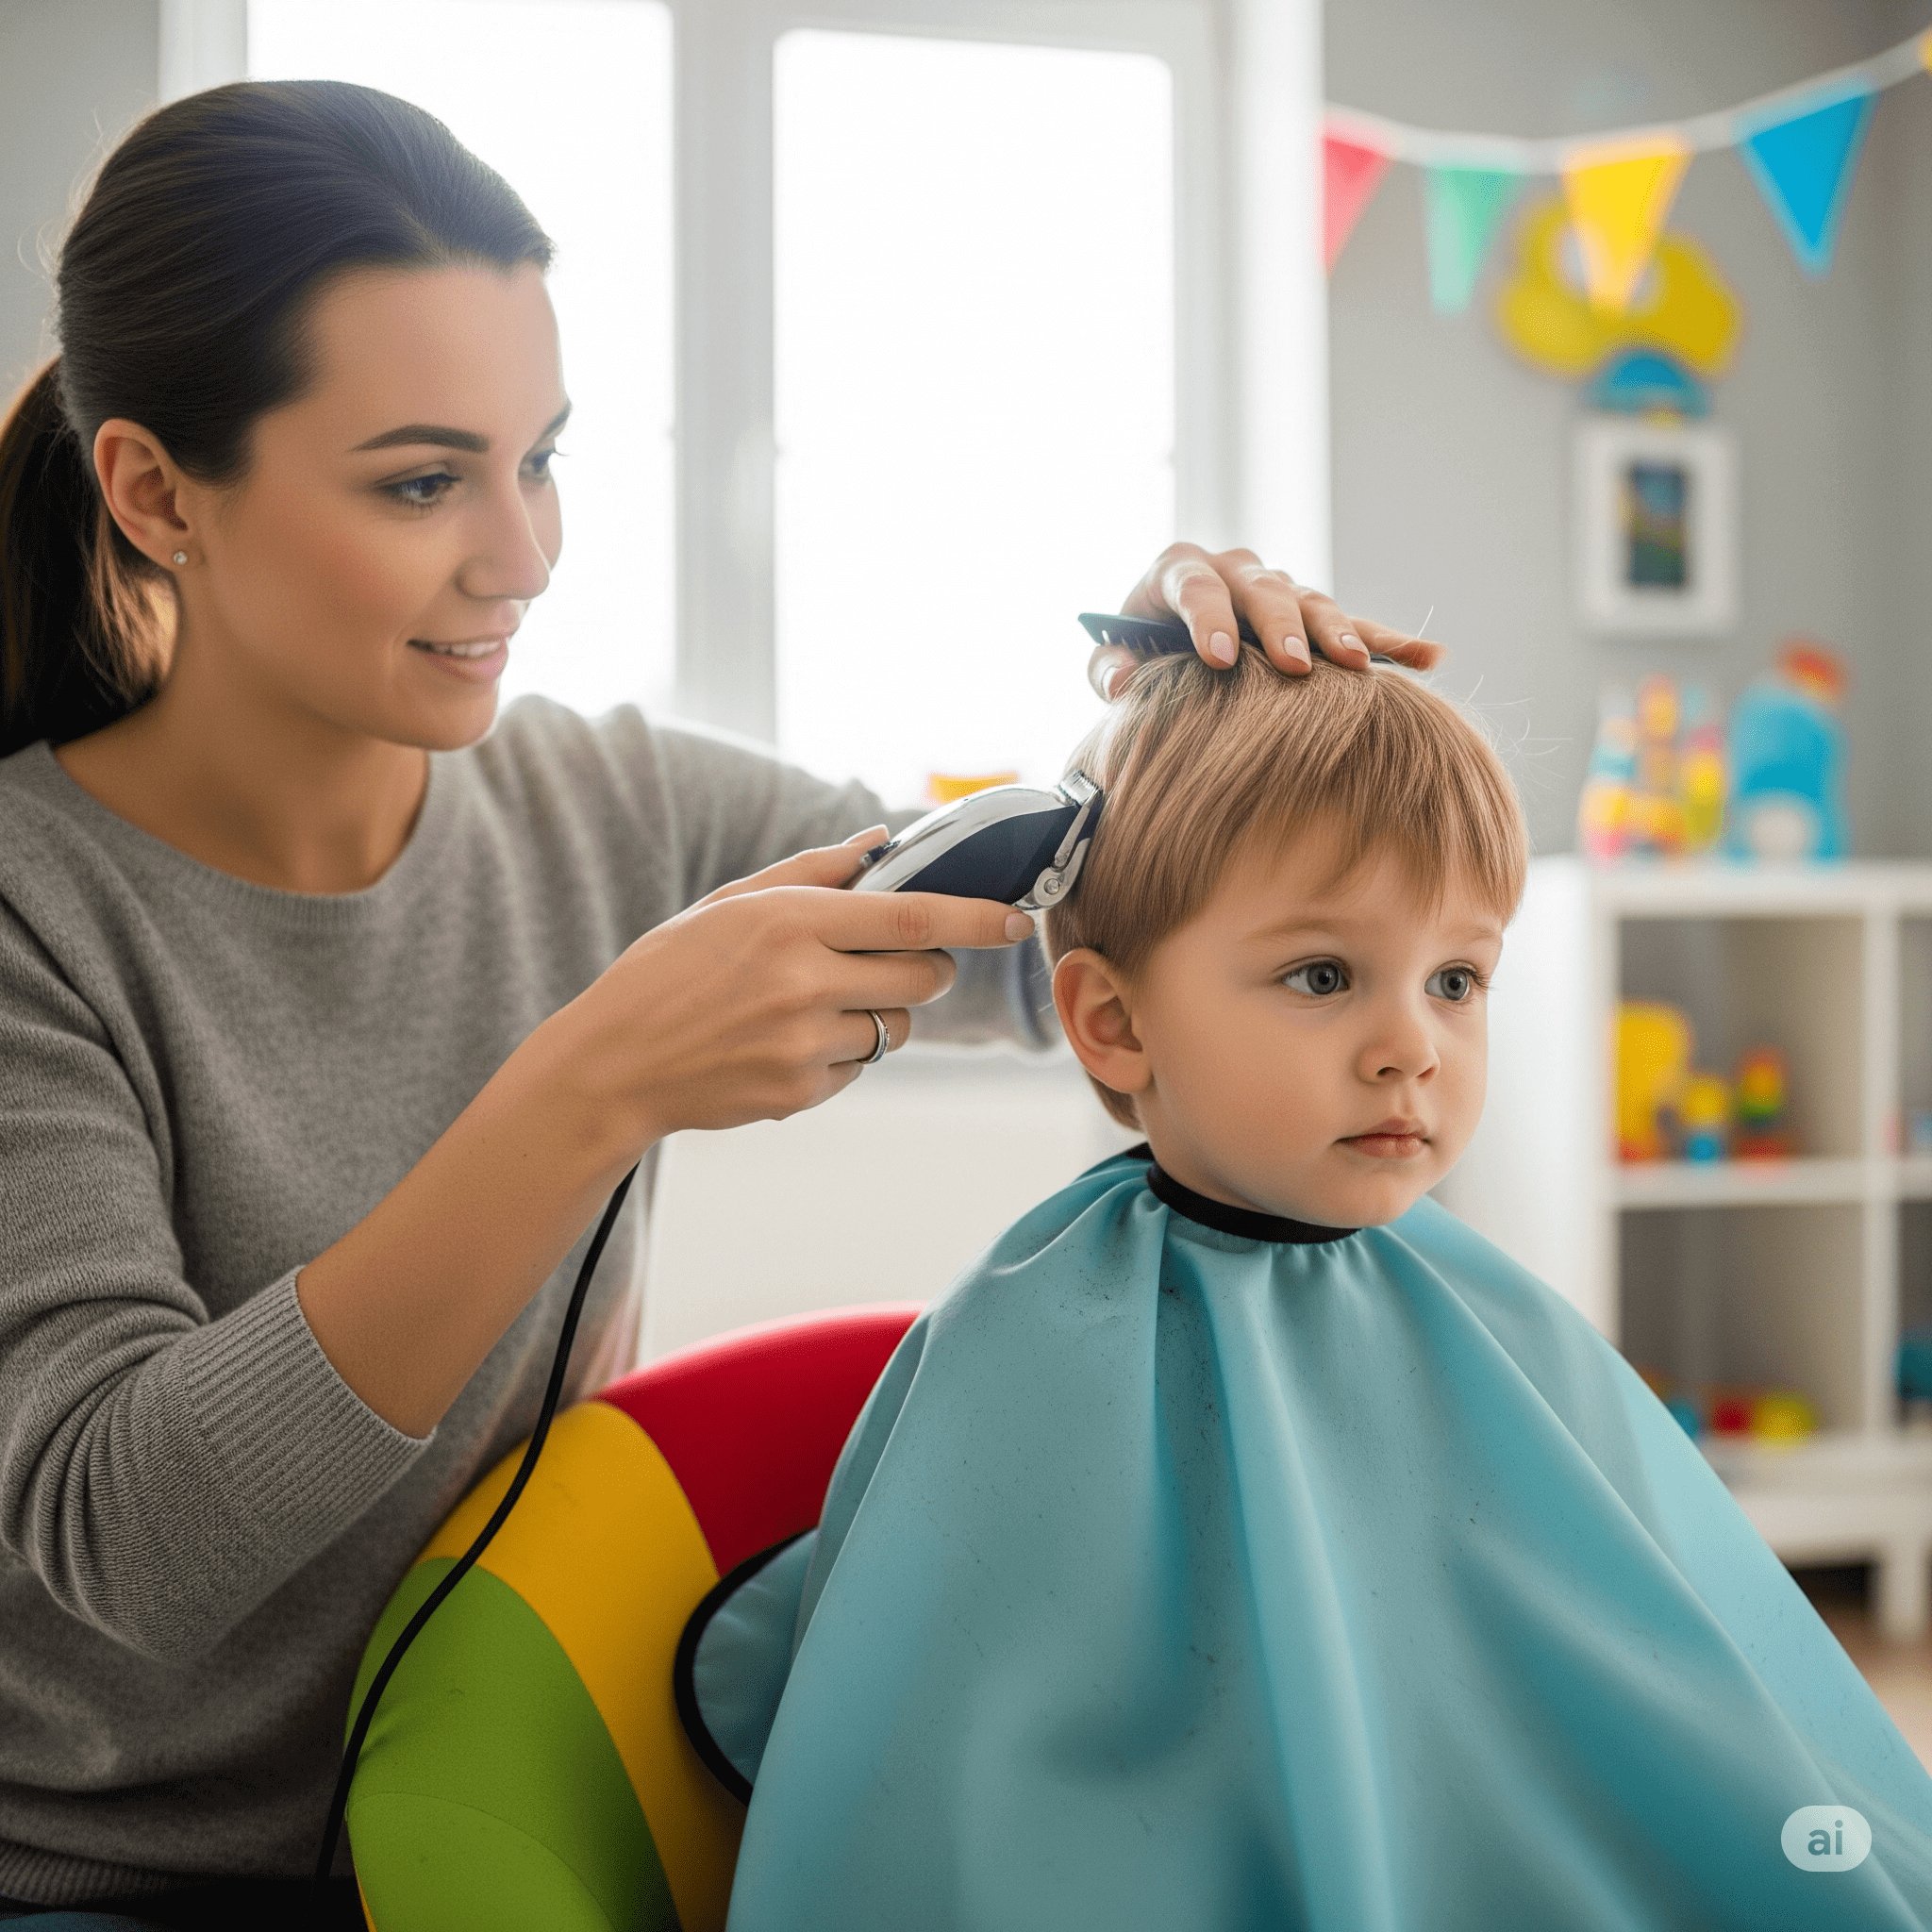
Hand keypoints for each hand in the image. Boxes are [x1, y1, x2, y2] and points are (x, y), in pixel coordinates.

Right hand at [571, 830, 1032, 1141]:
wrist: (612, 1065)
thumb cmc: (667, 972)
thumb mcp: (729, 903)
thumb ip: (812, 871)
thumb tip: (882, 842)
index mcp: (789, 923)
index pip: (913, 916)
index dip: (977, 918)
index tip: (1016, 920)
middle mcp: (804, 983)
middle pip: (924, 978)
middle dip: (931, 968)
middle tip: (904, 960)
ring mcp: (804, 1044)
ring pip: (896, 1028)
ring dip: (882, 1013)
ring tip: (818, 1005)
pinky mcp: (801, 1093)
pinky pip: (859, 1067)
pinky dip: (842, 1052)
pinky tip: (785, 1042)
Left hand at [1120, 543, 1443, 678]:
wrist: (1163, 637)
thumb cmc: (1134, 649)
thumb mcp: (1112, 657)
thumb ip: (1109, 666)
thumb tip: (1123, 681)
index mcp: (1179, 569)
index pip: (1194, 584)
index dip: (1207, 619)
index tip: (1221, 659)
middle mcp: (1233, 569)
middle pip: (1262, 589)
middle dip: (1281, 626)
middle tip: (1296, 666)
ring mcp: (1275, 588)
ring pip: (1311, 602)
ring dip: (1336, 631)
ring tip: (1356, 665)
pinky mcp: (1307, 614)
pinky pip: (1352, 623)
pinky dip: (1387, 641)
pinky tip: (1429, 657)